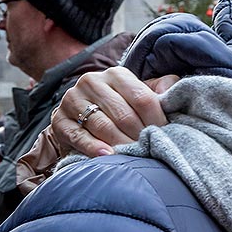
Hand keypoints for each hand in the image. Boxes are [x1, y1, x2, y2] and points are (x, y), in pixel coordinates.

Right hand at [53, 67, 177, 156]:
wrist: (85, 115)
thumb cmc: (124, 106)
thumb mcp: (143, 93)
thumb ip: (162, 89)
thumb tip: (172, 93)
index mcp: (116, 74)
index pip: (142, 98)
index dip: (157, 120)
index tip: (167, 136)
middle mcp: (92, 82)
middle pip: (123, 114)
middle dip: (140, 136)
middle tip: (152, 151)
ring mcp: (72, 100)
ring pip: (103, 126)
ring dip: (122, 144)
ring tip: (136, 157)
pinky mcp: (59, 120)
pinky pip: (79, 136)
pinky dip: (94, 148)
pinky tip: (108, 156)